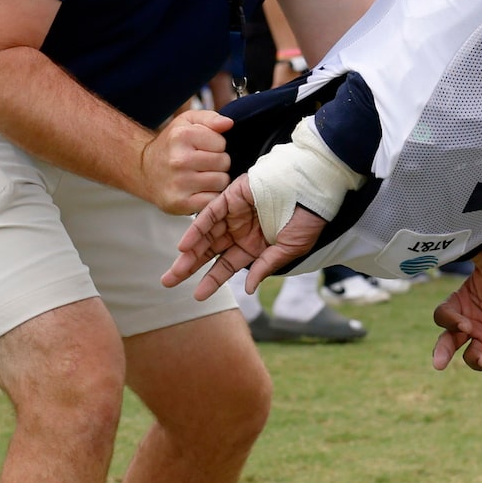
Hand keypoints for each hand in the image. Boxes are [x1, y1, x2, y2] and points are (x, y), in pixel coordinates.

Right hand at [133, 108, 231, 214]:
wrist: (144, 170)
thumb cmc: (171, 145)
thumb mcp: (186, 122)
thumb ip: (210, 118)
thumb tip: (228, 123)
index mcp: (182, 136)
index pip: (222, 143)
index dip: (216, 145)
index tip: (204, 148)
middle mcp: (179, 159)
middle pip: (224, 162)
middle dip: (218, 163)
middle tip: (204, 164)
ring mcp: (179, 183)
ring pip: (222, 182)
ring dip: (216, 180)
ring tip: (202, 176)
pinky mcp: (180, 203)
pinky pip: (213, 200)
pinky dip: (210, 196)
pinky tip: (200, 190)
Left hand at [162, 174, 325, 292]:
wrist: (313, 186)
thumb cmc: (308, 217)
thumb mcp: (289, 249)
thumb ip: (266, 266)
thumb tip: (247, 289)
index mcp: (255, 246)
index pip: (227, 266)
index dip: (212, 281)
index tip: (197, 296)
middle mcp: (241, 231)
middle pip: (210, 252)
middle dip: (189, 267)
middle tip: (168, 281)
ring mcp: (234, 214)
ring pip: (205, 235)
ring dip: (189, 251)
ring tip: (175, 270)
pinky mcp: (230, 196)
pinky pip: (209, 214)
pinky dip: (197, 229)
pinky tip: (185, 245)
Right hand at [431, 245, 481, 380]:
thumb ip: (476, 251)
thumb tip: (455, 239)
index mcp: (462, 304)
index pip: (443, 317)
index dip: (449, 322)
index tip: (463, 324)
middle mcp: (471, 325)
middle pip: (447, 343)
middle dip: (442, 353)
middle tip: (439, 363)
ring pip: (471, 359)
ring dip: (474, 362)